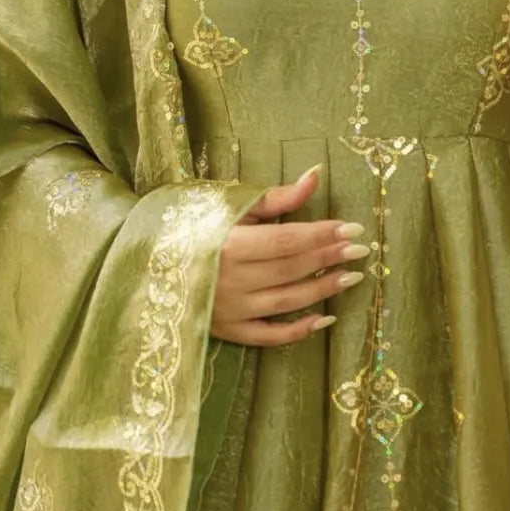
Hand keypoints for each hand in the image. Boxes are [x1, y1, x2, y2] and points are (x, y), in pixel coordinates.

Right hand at [211, 166, 369, 345]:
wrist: (149, 261)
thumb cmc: (195, 227)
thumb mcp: (233, 206)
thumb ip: (277, 197)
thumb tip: (315, 174)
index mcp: (228, 243)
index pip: (287, 240)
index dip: (323, 234)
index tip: (354, 228)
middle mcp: (229, 279)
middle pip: (291, 269)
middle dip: (329, 258)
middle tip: (360, 250)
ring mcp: (228, 309)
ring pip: (285, 302)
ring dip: (322, 290)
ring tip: (352, 277)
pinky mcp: (226, 330)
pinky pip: (267, 336)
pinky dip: (296, 331)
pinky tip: (324, 319)